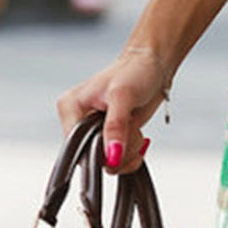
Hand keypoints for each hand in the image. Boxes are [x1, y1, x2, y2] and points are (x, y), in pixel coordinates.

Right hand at [57, 46, 170, 174]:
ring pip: (108, 162)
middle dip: (118, 150)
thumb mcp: (123, 96)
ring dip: (129, 150)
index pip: (74, 148)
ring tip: (134, 125)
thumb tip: (111, 156)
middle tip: (131, 128)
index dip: (97, 153)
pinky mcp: (112, 136)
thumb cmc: (136, 69)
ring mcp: (96, 131)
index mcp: (71, 108)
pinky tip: (139, 135)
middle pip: (92, 158)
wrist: (155, 66)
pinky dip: (133, 153)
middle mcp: (80, 121)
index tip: (117, 147)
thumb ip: (115, 127)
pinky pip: (119, 160)